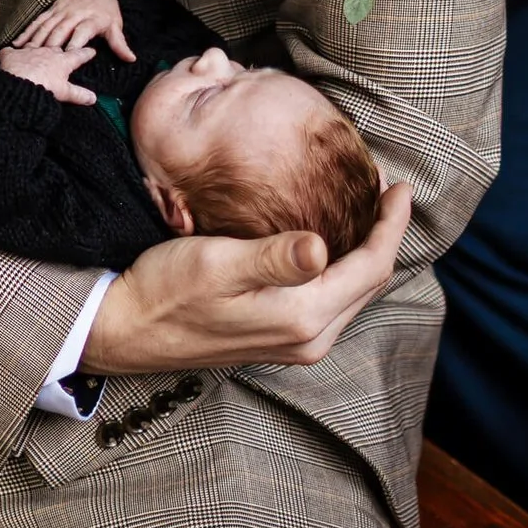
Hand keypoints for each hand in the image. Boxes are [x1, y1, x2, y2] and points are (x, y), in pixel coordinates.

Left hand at [0, 43, 99, 104]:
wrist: (19, 84)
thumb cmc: (44, 87)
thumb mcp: (65, 93)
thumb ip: (79, 94)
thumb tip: (93, 98)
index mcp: (62, 61)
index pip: (78, 55)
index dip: (85, 53)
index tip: (91, 51)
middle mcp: (47, 52)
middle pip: (56, 47)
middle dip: (59, 49)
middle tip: (61, 51)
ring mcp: (29, 51)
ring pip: (34, 45)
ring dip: (35, 48)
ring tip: (35, 50)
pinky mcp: (12, 55)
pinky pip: (9, 51)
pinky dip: (7, 53)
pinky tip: (4, 54)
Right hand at [14, 0, 132, 58]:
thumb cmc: (106, 12)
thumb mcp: (115, 26)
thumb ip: (120, 44)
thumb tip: (131, 59)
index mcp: (91, 19)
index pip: (82, 32)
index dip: (75, 43)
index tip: (67, 57)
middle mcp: (74, 14)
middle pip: (61, 29)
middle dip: (51, 44)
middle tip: (42, 59)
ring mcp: (61, 11)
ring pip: (46, 26)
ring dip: (36, 39)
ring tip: (27, 53)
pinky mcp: (52, 9)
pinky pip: (38, 20)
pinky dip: (28, 31)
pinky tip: (18, 42)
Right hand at [82, 183, 411, 373]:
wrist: (128, 328)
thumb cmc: (168, 291)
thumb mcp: (218, 265)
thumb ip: (273, 259)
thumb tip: (322, 248)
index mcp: (303, 317)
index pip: (371, 266)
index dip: (391, 224)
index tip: (399, 186)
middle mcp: (308, 337)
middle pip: (369, 281)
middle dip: (383, 233)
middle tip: (383, 187)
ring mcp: (295, 342)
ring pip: (352, 291)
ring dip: (365, 249)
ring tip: (364, 206)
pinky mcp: (279, 336)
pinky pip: (330, 298)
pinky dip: (342, 265)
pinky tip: (329, 239)